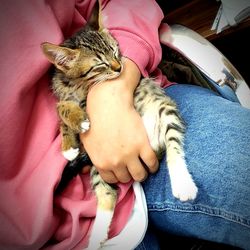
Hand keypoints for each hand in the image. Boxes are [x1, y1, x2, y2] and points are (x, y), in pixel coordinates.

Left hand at [80, 58, 157, 182]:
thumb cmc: (94, 118)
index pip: (111, 180)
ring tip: (144, 167)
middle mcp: (115, 162)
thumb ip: (91, 157)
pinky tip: (152, 162)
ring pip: (140, 175)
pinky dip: (153, 165)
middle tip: (133, 166)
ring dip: (142, 173)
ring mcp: (130, 155)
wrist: (107, 102)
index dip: (117, 175)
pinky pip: (152, 163)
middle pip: (126, 178)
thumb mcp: (86, 141)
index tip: (122, 170)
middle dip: (129, 173)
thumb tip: (86, 169)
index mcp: (101, 162)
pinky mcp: (142, 145)